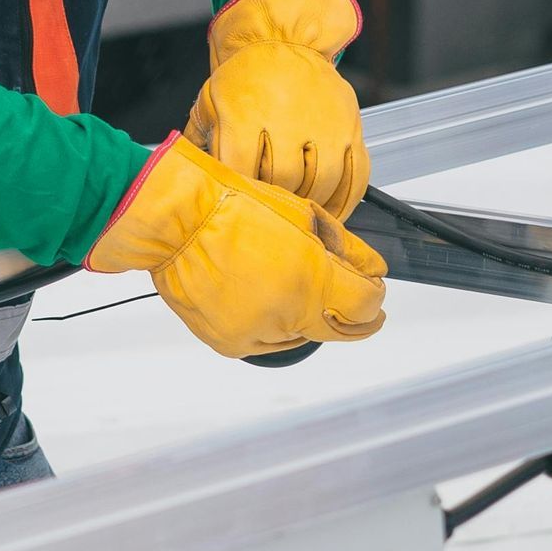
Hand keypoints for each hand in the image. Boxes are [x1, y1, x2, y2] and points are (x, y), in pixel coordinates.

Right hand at [88, 134, 385, 360]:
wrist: (176, 223)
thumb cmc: (233, 206)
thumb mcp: (303, 214)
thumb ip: (346, 248)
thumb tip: (371, 269)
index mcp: (311, 279)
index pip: (366, 306)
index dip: (375, 296)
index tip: (372, 287)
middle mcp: (289, 316)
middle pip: (343, 331)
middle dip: (354, 316)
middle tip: (354, 300)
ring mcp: (259, 334)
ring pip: (303, 336)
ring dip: (307, 316)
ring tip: (286, 281)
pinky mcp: (232, 344)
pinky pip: (267, 340)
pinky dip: (273, 323)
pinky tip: (261, 293)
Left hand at [186, 0, 368, 219]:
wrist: (286, 40)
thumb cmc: (245, 76)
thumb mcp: (212, 100)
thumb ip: (198, 139)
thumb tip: (187, 174)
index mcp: (246, 114)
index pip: (241, 169)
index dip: (240, 191)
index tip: (240, 199)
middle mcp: (288, 119)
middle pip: (283, 179)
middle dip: (274, 197)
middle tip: (269, 205)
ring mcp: (324, 124)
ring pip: (321, 182)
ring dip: (308, 202)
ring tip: (297, 209)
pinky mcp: (351, 127)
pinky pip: (356, 174)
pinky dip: (347, 200)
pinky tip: (334, 211)